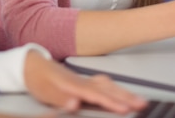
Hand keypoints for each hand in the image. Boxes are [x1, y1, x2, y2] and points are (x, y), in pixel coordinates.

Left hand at [23, 50, 146, 113]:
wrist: (32, 65)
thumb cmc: (38, 79)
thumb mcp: (44, 92)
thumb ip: (60, 98)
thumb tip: (76, 104)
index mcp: (73, 85)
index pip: (96, 95)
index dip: (111, 102)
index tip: (125, 109)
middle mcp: (82, 81)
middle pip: (108, 90)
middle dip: (127, 97)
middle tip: (143, 104)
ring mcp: (85, 80)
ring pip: (109, 86)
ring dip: (125, 93)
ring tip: (140, 101)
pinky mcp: (85, 81)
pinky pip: (106, 84)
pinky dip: (117, 88)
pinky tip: (121, 92)